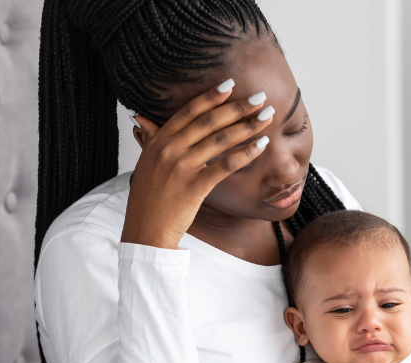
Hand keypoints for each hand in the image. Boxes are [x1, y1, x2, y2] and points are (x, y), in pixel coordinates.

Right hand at [123, 81, 273, 249]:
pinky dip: (246, 153)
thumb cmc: (149, 199)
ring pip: (221, 139)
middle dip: (238, 107)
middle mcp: (170, 149)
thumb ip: (150, 139)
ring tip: (267, 117)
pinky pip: (225, 165)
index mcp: (158, 141)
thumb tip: (143, 118)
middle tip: (260, 97)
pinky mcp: (195, 186)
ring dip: (248, 126)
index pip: (189, 111)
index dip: (211, 97)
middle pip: (209, 121)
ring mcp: (182, 167)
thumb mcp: (145, 163)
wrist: (145, 230)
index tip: (231, 85)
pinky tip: (261, 145)